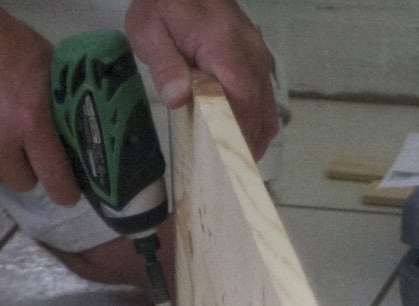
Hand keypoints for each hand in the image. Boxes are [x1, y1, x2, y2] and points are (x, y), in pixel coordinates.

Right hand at [0, 3, 78, 202]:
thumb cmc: (7, 44)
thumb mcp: (46, 68)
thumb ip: (58, 108)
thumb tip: (76, 141)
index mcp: (30, 120)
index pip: (54, 177)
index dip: (64, 191)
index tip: (67, 194)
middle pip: (22, 183)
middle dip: (28, 170)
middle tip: (25, 150)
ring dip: (0, 165)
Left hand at [124, 0, 277, 161]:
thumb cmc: (162, 3)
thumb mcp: (149, 30)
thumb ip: (165, 64)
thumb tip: (179, 97)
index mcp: (223, 46)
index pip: (242, 98)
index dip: (239, 134)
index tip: (228, 163)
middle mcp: (249, 50)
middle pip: (260, 107)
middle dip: (248, 144)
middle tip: (230, 175)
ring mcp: (256, 51)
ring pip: (268, 103)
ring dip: (256, 135)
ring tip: (236, 162)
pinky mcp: (255, 54)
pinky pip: (265, 93)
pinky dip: (258, 119)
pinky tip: (241, 136)